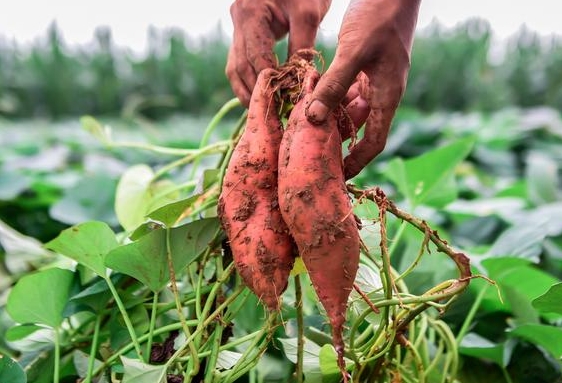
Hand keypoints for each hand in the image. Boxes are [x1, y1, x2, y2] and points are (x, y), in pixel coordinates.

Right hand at [226, 0, 330, 105]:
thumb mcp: (308, 12)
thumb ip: (302, 46)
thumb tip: (298, 80)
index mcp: (250, 13)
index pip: (257, 58)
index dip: (269, 82)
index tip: (284, 101)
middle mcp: (238, 20)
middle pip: (241, 66)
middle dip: (256, 91)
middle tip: (273, 114)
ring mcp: (237, 25)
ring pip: (235, 66)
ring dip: (247, 90)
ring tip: (262, 111)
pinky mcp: (244, 31)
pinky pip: (239, 61)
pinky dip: (247, 80)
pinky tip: (259, 95)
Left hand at [306, 0, 420, 178]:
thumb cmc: (379, 17)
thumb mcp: (353, 51)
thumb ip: (333, 84)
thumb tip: (312, 119)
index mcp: (387, 96)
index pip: (373, 142)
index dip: (356, 162)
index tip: (337, 176)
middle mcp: (381, 93)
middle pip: (358, 129)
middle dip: (336, 141)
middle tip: (309, 153)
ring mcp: (372, 81)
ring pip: (347, 109)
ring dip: (328, 117)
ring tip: (302, 128)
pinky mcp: (363, 68)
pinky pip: (344, 90)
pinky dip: (328, 96)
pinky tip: (308, 97)